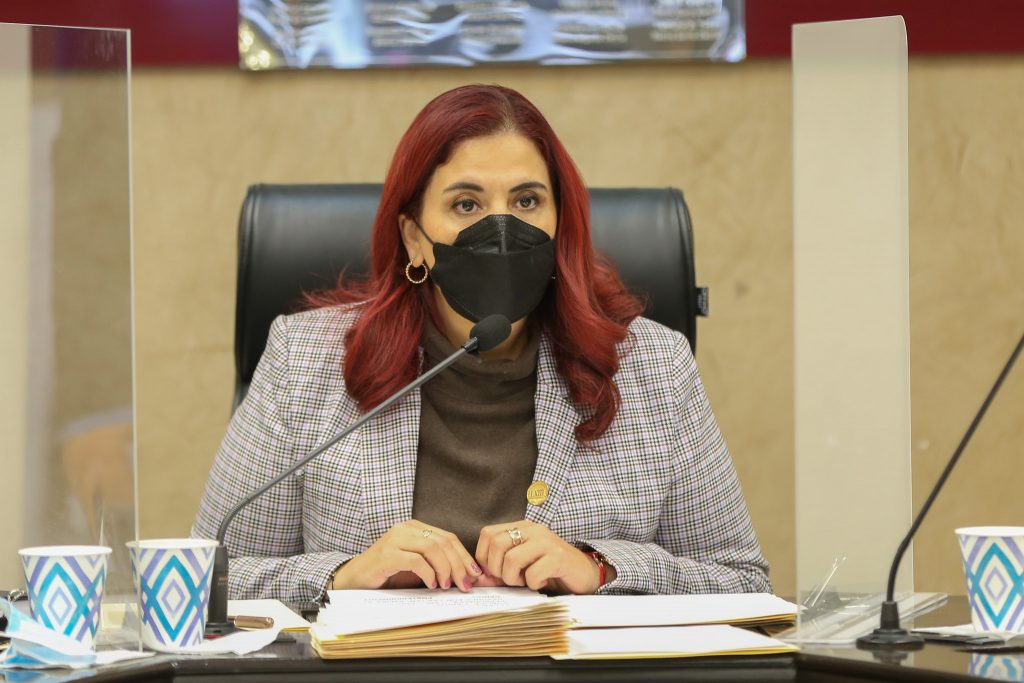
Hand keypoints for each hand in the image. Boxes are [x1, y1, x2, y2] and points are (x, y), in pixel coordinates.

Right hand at [331, 520, 482, 590]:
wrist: (354, 581)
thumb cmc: (387, 575)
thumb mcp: (417, 569)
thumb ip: (438, 567)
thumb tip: (467, 577)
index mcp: (415, 528)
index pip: (448, 537)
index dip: (464, 556)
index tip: (475, 574)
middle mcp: (406, 529)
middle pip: (443, 542)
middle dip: (459, 564)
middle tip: (465, 585)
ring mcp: (395, 539)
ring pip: (432, 548)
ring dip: (445, 569)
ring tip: (447, 586)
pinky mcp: (386, 554)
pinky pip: (415, 560)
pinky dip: (429, 573)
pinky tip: (432, 585)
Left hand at [475, 521, 610, 594]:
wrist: (584, 573)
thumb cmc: (549, 571)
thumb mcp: (519, 570)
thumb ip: (497, 572)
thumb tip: (475, 580)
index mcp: (522, 527)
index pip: (488, 534)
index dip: (484, 557)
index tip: (494, 572)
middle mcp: (533, 529)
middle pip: (496, 544)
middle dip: (497, 569)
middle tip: (511, 578)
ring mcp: (546, 541)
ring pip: (511, 559)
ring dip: (514, 578)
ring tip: (526, 581)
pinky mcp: (558, 557)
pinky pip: (532, 573)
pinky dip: (533, 584)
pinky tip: (542, 582)